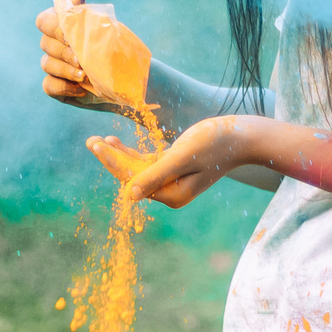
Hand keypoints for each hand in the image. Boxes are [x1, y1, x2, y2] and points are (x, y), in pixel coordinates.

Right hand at [38, 0, 123, 111]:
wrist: (126, 80)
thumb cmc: (113, 50)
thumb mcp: (104, 30)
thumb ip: (87, 14)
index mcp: (62, 27)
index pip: (43, 21)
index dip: (54, 27)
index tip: (71, 34)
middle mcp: (54, 44)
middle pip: (44, 43)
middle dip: (64, 51)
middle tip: (81, 58)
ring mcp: (53, 66)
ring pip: (46, 64)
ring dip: (66, 70)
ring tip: (85, 76)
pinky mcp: (55, 86)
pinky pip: (48, 85)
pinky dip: (63, 86)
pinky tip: (81, 88)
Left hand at [94, 115, 266, 209]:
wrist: (242, 136)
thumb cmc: (215, 143)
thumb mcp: (182, 157)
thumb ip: (155, 175)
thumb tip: (128, 195)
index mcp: (171, 195)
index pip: (133, 180)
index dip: (113, 162)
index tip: (95, 145)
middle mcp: (170, 193)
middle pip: (132, 176)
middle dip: (111, 159)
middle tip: (89, 140)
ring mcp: (172, 182)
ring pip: (137, 169)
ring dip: (118, 155)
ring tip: (96, 141)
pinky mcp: (174, 169)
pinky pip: (147, 163)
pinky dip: (132, 153)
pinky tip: (115, 143)